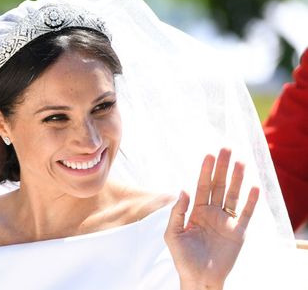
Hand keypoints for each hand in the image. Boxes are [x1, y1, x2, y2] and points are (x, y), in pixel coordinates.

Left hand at [164, 148, 258, 289]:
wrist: (199, 279)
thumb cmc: (183, 258)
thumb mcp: (173, 234)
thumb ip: (177, 212)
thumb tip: (183, 189)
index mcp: (196, 211)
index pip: (202, 186)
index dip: (205, 171)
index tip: (209, 155)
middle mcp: (212, 212)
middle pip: (219, 185)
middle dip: (222, 167)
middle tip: (226, 149)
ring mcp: (226, 221)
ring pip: (233, 195)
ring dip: (237, 179)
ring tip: (241, 162)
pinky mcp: (238, 232)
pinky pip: (246, 214)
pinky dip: (251, 201)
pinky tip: (254, 187)